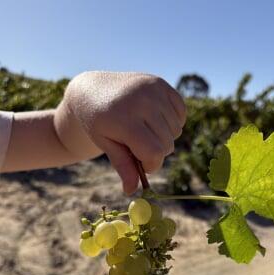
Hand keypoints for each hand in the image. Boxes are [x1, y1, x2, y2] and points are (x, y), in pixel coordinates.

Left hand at [63, 71, 186, 193]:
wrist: (93, 90)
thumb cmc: (98, 123)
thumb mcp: (106, 145)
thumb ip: (122, 165)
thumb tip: (131, 191)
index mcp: (124, 119)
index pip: (154, 153)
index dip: (151, 165)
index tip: (141, 165)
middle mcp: (141, 101)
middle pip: (167, 144)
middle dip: (155, 153)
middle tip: (138, 146)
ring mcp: (153, 89)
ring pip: (176, 131)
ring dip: (163, 137)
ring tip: (144, 130)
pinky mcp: (161, 83)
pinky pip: (181, 114)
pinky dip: (172, 121)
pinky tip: (154, 119)